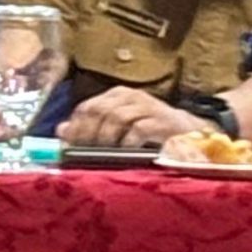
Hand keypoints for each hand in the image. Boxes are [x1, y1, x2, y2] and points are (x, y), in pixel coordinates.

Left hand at [60, 87, 210, 149]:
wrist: (190, 131)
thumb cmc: (150, 129)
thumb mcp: (119, 126)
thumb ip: (91, 127)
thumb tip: (61, 130)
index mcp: (116, 95)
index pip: (87, 107)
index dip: (76, 127)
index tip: (68, 148)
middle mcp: (130, 96)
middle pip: (98, 110)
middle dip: (87, 134)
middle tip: (82, 154)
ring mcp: (147, 106)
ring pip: (115, 118)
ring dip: (104, 139)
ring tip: (101, 155)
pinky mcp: (162, 121)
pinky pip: (138, 130)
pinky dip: (126, 143)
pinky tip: (123, 153)